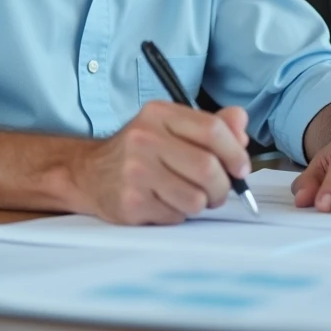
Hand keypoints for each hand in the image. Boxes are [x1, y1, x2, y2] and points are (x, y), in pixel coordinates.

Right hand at [69, 102, 250, 224]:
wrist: (89, 174)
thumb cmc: (139, 152)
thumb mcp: (171, 127)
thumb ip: (210, 124)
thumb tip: (241, 123)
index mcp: (159, 114)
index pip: (212, 129)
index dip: (235, 152)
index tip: (240, 168)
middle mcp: (144, 138)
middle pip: (208, 168)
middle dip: (221, 187)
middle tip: (217, 191)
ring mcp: (134, 171)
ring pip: (195, 198)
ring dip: (200, 204)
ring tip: (188, 196)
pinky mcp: (130, 202)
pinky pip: (176, 216)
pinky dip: (178, 215)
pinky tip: (164, 203)